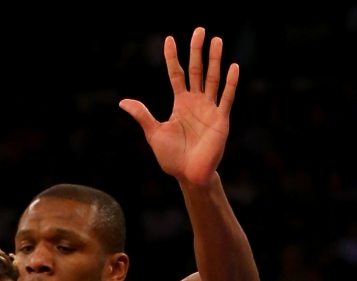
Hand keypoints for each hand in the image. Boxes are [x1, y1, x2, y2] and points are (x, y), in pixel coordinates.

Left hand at [120, 28, 237, 185]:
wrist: (189, 175)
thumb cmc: (172, 157)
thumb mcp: (154, 132)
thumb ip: (142, 115)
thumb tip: (123, 102)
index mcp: (180, 104)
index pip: (176, 74)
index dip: (173, 57)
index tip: (169, 39)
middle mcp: (196, 102)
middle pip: (197, 71)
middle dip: (197, 51)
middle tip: (199, 30)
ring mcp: (210, 109)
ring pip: (212, 79)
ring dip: (215, 60)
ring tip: (216, 40)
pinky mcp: (221, 119)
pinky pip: (226, 98)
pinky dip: (230, 83)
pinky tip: (233, 67)